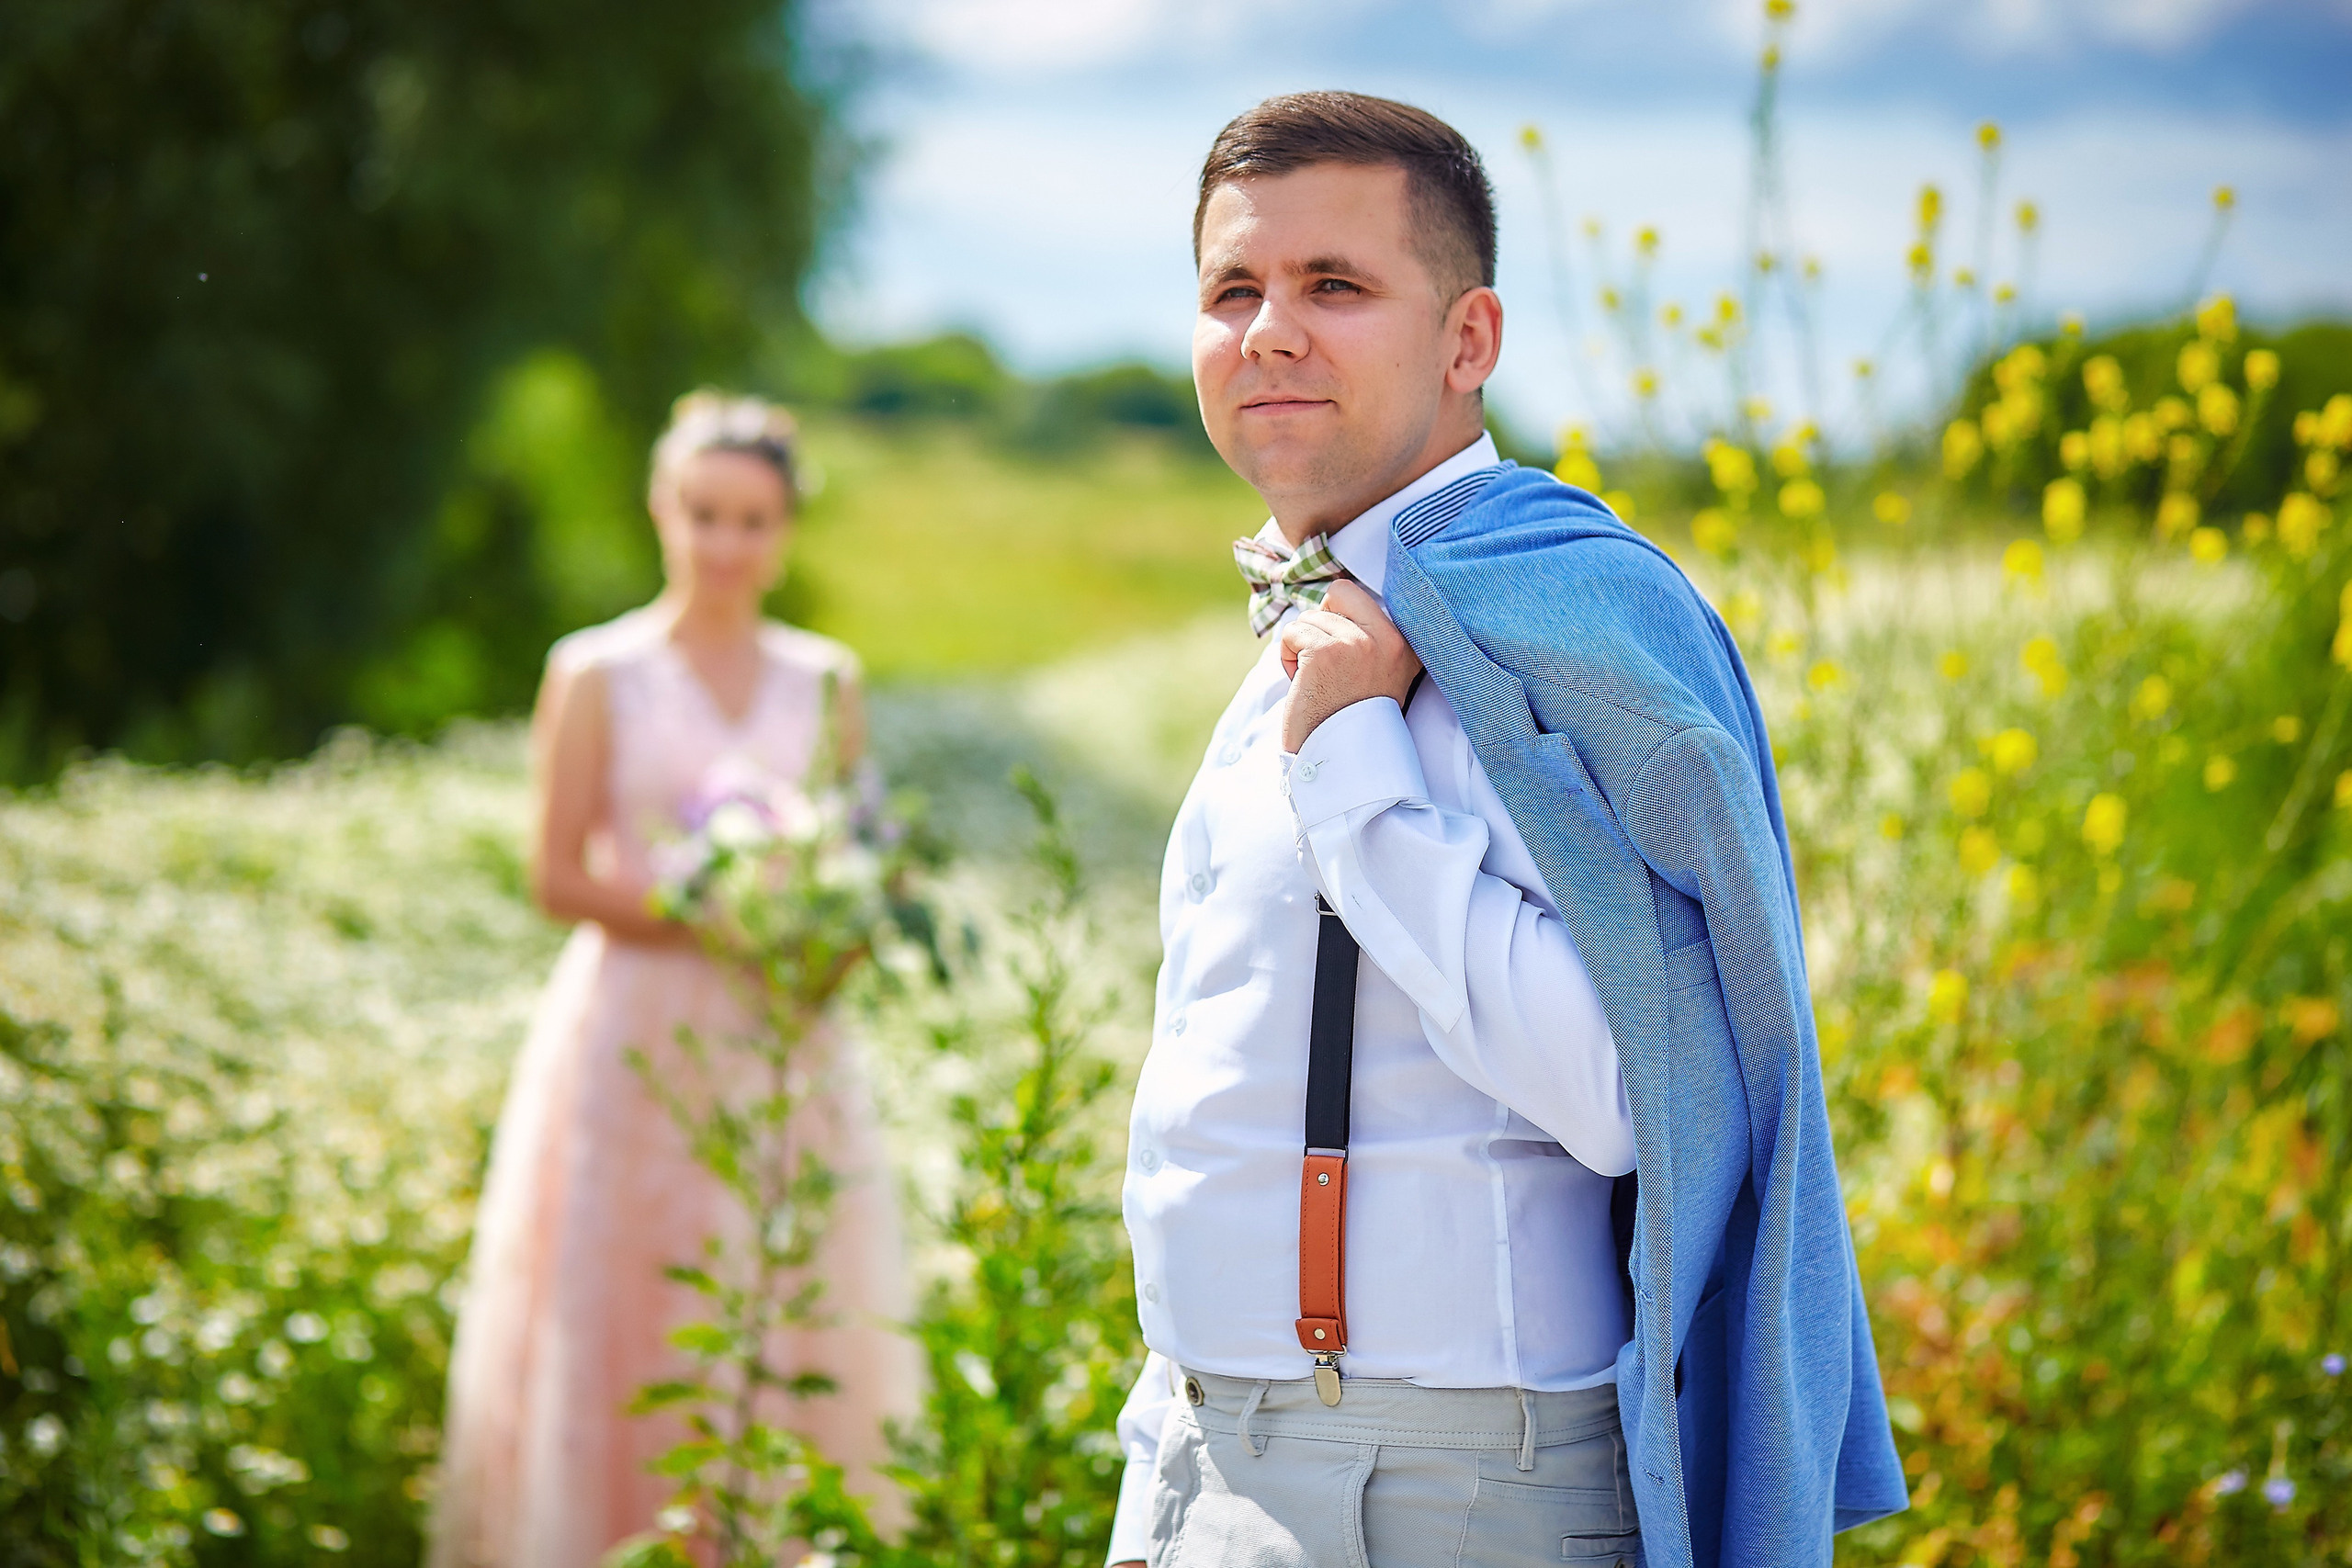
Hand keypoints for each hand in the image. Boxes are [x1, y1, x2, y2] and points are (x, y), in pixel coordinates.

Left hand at [1278, 579, 1422, 753]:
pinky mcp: (1326, 652)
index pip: (1358, 593)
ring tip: (1319, 681)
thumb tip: (1336, 592)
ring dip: (1303, 647)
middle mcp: (1389, 638)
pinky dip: (1287, 657)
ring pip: (1310, 617)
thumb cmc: (1351, 714)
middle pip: (1338, 593)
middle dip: (1321, 621)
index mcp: (1406, 644)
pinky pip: (1292, 633)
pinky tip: (1304, 684)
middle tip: (1326, 662)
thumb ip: (1369, 634)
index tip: (1337, 652)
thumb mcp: (1377, 669)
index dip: (1338, 616)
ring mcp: (1358, 643)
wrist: (1339, 758)